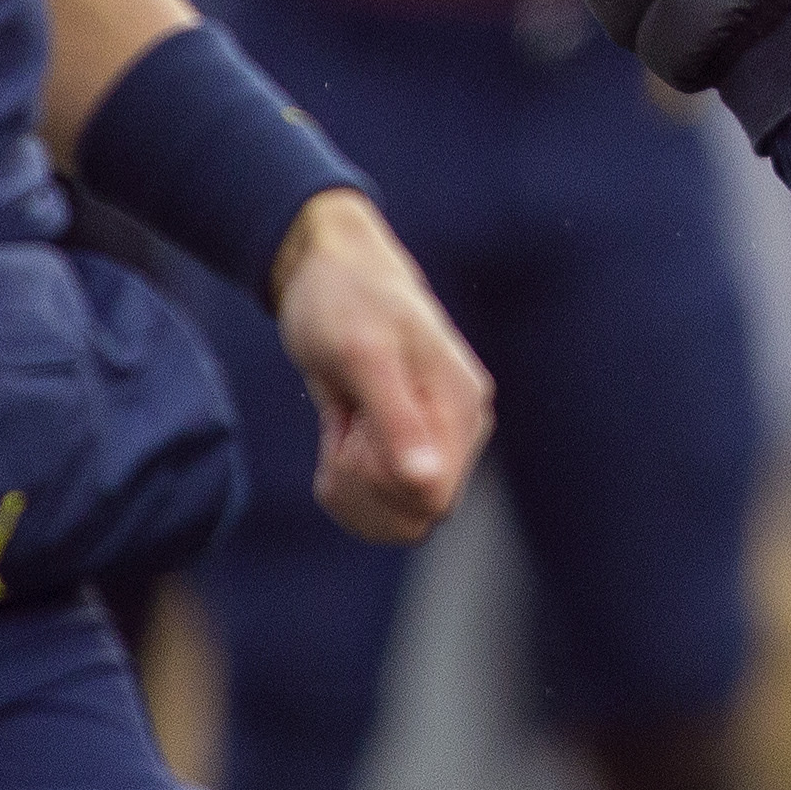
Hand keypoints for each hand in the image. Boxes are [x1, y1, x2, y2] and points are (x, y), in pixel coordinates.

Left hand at [272, 190, 492, 543]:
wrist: (328, 271)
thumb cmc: (345, 302)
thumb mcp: (364, 356)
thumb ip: (399, 421)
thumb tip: (427, 483)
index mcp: (462, 407)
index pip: (431, 499)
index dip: (381, 483)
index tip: (356, 431)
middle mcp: (459, 429)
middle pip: (413, 516)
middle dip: (361, 485)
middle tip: (345, 423)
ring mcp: (435, 441)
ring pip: (395, 518)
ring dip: (350, 486)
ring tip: (342, 426)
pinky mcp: (407, 448)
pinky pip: (377, 504)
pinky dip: (344, 482)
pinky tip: (340, 434)